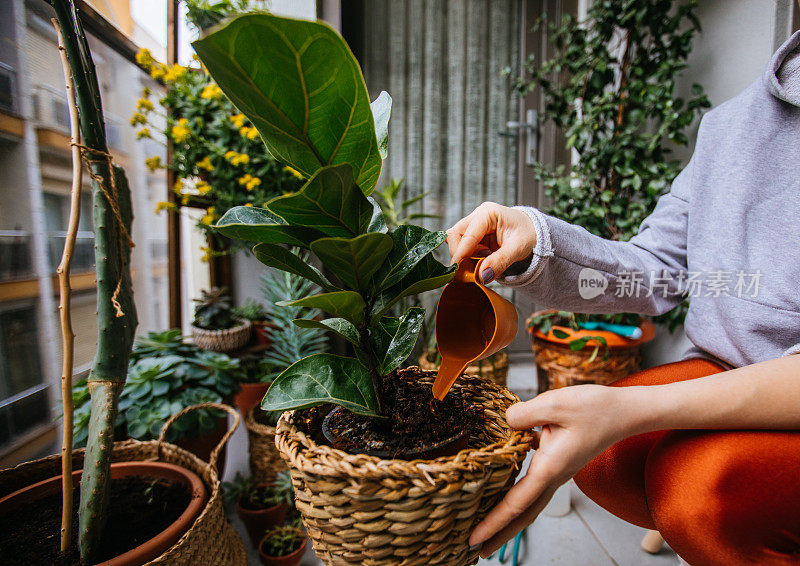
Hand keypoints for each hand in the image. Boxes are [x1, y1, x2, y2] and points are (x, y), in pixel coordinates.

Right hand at [447, 202, 535, 282]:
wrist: (533, 233)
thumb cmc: (528, 235)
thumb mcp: (518, 249)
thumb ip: (499, 262)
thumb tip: (481, 276)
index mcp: (488, 213)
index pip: (467, 235)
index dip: (460, 254)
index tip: (458, 272)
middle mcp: (478, 215)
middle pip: (455, 235)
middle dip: (460, 254)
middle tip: (472, 269)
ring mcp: (474, 224)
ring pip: (456, 241)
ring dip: (464, 256)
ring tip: (481, 262)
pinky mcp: (473, 234)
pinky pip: (462, 246)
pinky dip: (467, 256)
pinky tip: (479, 260)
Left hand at [469, 385, 632, 556]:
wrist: (625, 412)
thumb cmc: (595, 408)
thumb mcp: (555, 403)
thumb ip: (523, 414)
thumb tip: (504, 422)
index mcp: (550, 468)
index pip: (516, 503)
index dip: (493, 522)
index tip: (473, 539)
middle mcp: (553, 475)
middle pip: (522, 514)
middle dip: (499, 533)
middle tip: (474, 550)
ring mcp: (556, 471)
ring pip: (528, 501)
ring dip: (506, 517)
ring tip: (484, 527)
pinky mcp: (557, 461)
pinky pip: (532, 483)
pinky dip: (516, 493)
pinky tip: (500, 486)